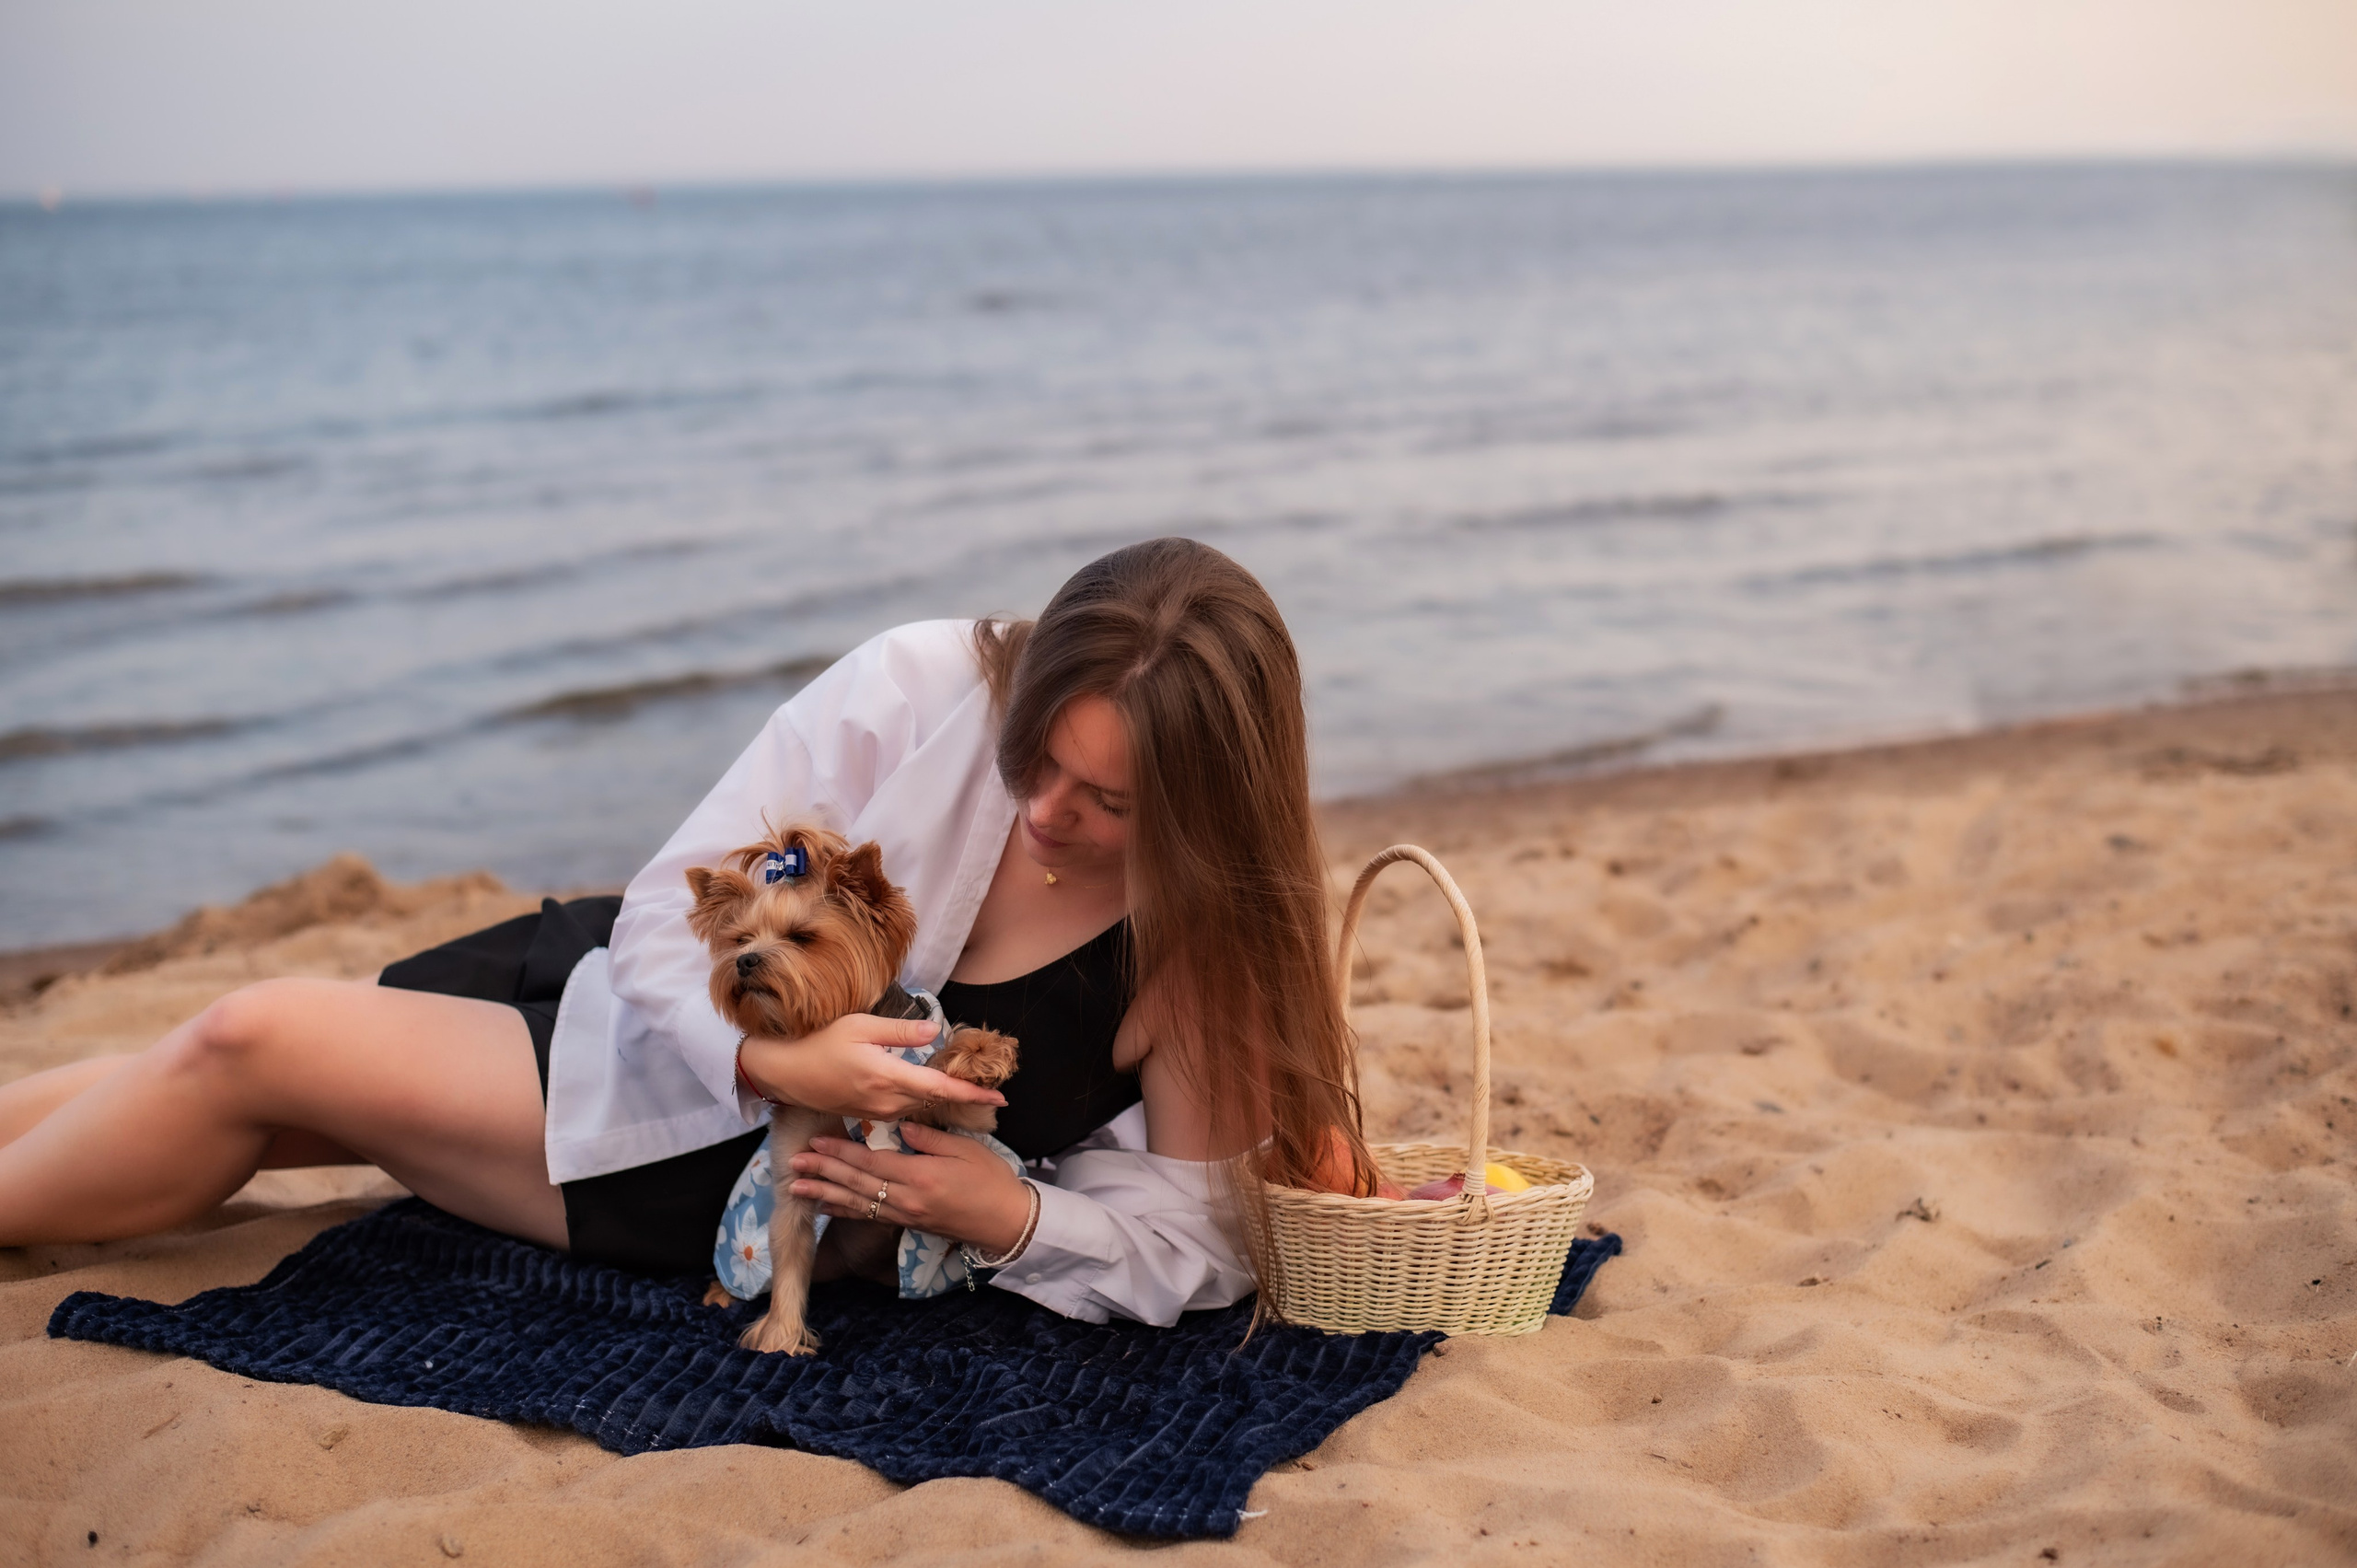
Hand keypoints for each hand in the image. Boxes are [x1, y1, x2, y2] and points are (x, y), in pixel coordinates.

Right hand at [738, 1014, 1006, 1122]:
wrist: (786, 1072)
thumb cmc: (820, 1041)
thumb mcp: (861, 1026)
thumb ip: (901, 1031)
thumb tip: (936, 1031)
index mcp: (888, 1076)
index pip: (941, 1088)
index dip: (972, 1093)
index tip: (1001, 1096)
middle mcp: (886, 1100)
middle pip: (935, 1099)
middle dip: (961, 1093)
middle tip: (990, 1085)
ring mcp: (876, 1111)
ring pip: (920, 1105)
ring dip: (940, 1097)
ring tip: (963, 1087)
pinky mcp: (868, 1115)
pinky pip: (903, 1110)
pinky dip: (919, 1100)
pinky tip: (925, 1089)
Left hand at [788, 1122, 1031, 1253]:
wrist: (1006, 1221)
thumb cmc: (991, 1180)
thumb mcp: (965, 1150)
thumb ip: (929, 1138)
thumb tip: (899, 1126)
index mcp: (919, 1177)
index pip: (871, 1163)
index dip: (841, 1152)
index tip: (816, 1141)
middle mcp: (905, 1200)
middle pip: (856, 1184)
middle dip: (823, 1172)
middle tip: (793, 1162)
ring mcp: (904, 1214)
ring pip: (856, 1203)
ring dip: (824, 1193)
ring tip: (797, 1186)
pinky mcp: (907, 1223)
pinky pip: (868, 1217)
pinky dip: (844, 1211)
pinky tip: (825, 1206)